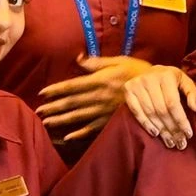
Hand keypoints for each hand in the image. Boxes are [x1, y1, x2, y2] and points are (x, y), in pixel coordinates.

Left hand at [37, 55, 151, 132]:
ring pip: (78, 117)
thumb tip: (78, 58)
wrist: (157, 90)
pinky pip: (92, 128)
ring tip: (46, 123)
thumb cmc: (138, 72)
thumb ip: (97, 62)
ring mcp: (104, 111)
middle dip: (54, 107)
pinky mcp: (111, 120)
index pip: (72, 85)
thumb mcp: (119, 61)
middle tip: (38, 111)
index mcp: (100, 81)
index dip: (56, 89)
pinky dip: (79, 134)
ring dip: (61, 120)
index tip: (42, 93)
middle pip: (72, 103)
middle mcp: (99, 97)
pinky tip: (66, 138)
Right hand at [124, 66, 195, 149]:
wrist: (148, 70)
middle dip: (172, 129)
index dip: (181, 120)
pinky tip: (155, 133)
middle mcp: (150, 78)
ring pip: (149, 112)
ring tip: (170, 142)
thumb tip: (195, 109)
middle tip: (179, 143)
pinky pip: (136, 111)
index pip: (173, 103)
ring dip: (161, 130)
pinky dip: (146, 124)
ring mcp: (137, 84)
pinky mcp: (128, 90)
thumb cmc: (170, 79)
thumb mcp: (184, 80)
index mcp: (166, 75)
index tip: (188, 134)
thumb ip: (192, 93)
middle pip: (161, 110)